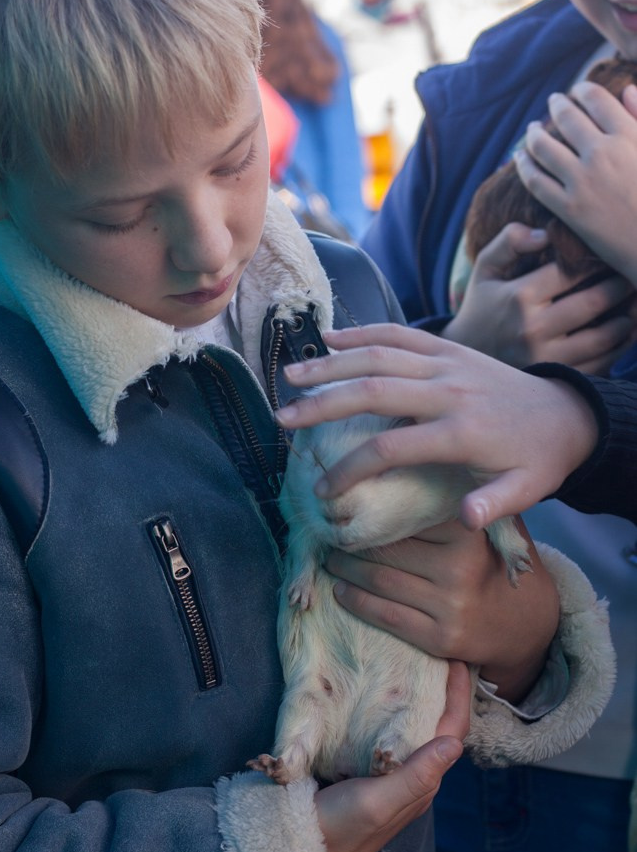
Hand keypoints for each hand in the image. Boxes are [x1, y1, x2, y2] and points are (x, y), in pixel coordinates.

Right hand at [275, 323, 599, 528]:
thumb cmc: (538, 459)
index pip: (390, 447)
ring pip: (380, 354)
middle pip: (373, 390)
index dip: (351, 469)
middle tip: (284, 419)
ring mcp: (447, 361)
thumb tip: (463, 520)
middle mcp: (449, 389)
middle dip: (323, 404)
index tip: (325, 489)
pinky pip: (400, 332)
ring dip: (332, 363)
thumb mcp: (529, 489)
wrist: (568, 413)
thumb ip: (495, 504)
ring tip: (291, 375)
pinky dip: (363, 332)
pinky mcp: (448, 346)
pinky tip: (329, 337)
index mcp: (462, 431)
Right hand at [315, 660, 468, 851]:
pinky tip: (378, 689)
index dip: (460, 697)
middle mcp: (410, 777)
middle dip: (442, 691)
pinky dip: (388, 707)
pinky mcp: (361, 767)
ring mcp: (386, 773)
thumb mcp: (377, 803)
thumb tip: (455, 744)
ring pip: (411, 728)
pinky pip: (385, 732)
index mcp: (421, 784)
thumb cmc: (338, 829)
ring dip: (417, 696)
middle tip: (435, 653)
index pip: (452, 733)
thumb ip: (415, 777)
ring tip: (411, 661)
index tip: (459, 661)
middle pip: (437, 727)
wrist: (296, 849)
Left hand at [326, 518, 559, 703]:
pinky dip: (356, 601)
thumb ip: (459, 500)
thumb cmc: (494, 563)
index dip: (373, 512)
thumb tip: (409, 469)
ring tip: (332, 558)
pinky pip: (386, 616)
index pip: (406, 518)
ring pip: (381, 582)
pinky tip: (341, 590)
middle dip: (353, 542)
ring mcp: (449, 606)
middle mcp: (459, 569)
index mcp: (468, 534)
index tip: (348, 504)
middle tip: (331, 533)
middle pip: (389, 550)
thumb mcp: (488, 524)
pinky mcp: (439, 637)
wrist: (526, 624)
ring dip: (347, 570)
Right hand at [442, 222, 634, 372]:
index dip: (596, 261)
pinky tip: (622, 334)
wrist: (467, 358)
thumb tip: (546, 234)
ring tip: (631, 306)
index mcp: (518, 297)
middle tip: (629, 278)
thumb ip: (509, 241)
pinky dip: (618, 348)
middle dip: (620, 287)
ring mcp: (545, 358)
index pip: (571, 272)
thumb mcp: (485, 269)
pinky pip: (600, 364)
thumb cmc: (482, 308)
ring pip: (603, 337)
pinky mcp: (554, 379)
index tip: (608, 256)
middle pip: (594, 303)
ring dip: (625, 319)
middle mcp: (532, 329)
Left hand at [515, 80, 636, 288]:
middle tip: (552, 102)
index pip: (596, 99)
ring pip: (544, 147)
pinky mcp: (568, 209)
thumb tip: (626, 89)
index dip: (583, 91)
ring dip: (534, 133)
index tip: (577, 91)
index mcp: (627, 135)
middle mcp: (602, 153)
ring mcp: (582, 181)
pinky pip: (536, 181)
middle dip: (557, 105)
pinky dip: (524, 166)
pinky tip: (520, 158)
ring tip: (532, 129)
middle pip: (567, 118)